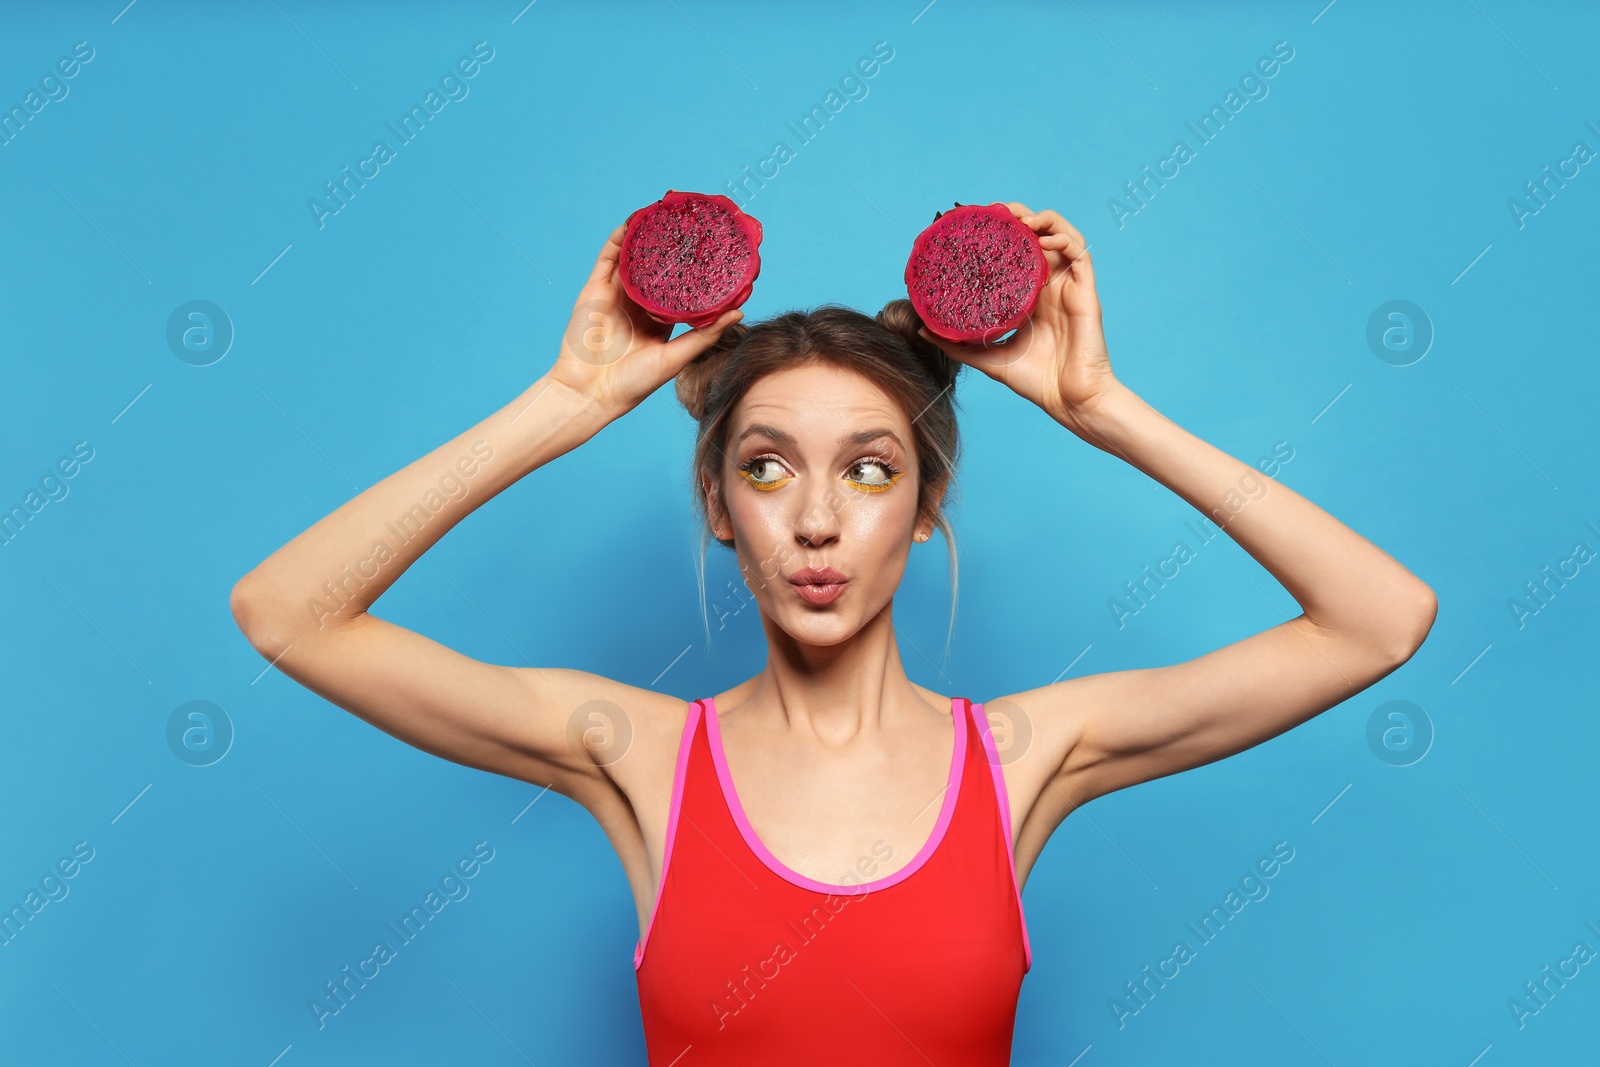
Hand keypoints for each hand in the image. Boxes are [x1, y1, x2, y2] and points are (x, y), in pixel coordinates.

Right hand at [546, 224, 742, 419]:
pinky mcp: (595, 290)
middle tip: (692, 224)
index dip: (693, 271)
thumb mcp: (676, 356)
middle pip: (656, 269)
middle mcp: (638, 305)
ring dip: (646, 236)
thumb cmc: (634, 384)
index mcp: (658, 321)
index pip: (679, 289)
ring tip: (664, 213)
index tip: (712, 252)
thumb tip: (737, 312)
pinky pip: (608, 258)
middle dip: (671, 247)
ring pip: (633, 258)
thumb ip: (705, 334)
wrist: (591, 393)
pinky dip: (620, 238)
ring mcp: (616, 295)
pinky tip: (635, 222)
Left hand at [916, 203, 1119, 440]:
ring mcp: (1069, 287)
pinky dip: (1063, 239)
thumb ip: (958, 343)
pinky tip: (1043, 239)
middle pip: (1037, 237)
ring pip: (1061, 237)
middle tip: (995, 211)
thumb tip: (923, 328)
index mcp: (1030, 297)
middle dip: (1019, 217)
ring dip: (1043, 220)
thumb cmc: (1036, 382)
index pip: (1017, 253)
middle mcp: (1050, 286)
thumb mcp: (988, 358)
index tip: (977, 221)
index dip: (1002, 233)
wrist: (1069, 401)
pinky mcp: (1086, 292)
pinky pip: (1081, 254)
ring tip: (1019, 219)